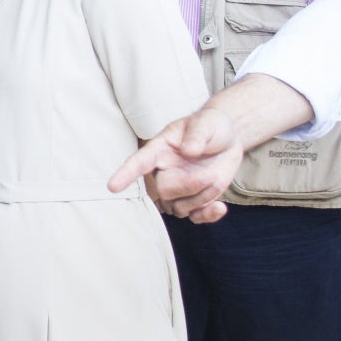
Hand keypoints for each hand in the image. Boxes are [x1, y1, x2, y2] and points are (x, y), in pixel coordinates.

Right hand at [108, 108, 240, 223]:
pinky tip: (219, 207)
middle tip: (210, 174)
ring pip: (180, 207)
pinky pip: (195, 217)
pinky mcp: (195, 200)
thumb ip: (197, 134)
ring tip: (216, 178)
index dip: (126, 174)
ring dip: (203, 198)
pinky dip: (208, 215)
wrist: (227, 139)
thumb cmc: (210, 126)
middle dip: (190, 186)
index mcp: (159, 150)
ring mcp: (179, 189)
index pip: (138, 162)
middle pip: (164, 191)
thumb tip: (189, 150)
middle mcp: (163, 172)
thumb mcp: (206, 123)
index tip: (112, 186)